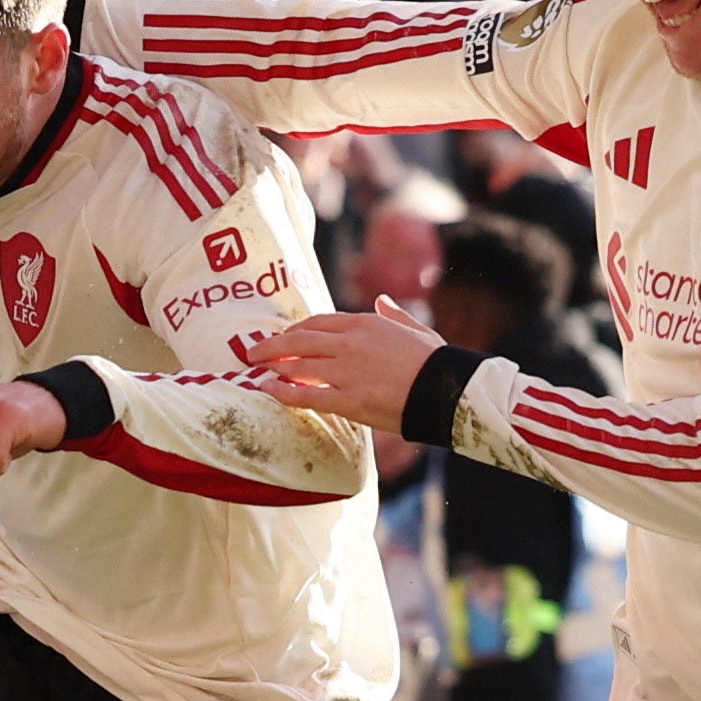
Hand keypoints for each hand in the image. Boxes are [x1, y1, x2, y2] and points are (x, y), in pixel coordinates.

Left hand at [246, 294, 443, 431]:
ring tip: (256, 371)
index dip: (295, 330)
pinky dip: (283, 392)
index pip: (318, 322)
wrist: (448, 390)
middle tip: (252, 352)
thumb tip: (383, 300)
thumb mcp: (416, 328)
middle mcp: (351, 343)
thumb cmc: (436, 361)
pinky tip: (267, 390)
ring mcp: (348, 372)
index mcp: (365, 323)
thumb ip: (394, 314)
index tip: (283, 337)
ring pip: (298, 366)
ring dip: (274, 367)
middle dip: (272, 345)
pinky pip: (307, 395)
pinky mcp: (349, 400)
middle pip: (300, 340)